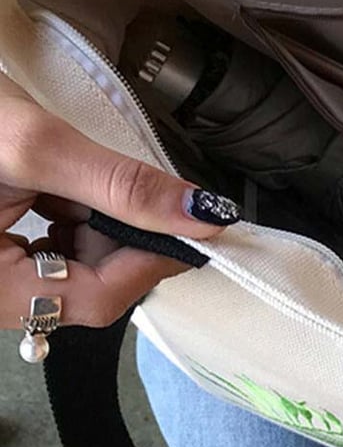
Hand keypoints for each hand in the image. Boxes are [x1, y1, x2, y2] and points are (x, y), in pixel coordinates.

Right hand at [0, 72, 235, 329]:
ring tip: (84, 183)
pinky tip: (66, 191)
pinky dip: (75, 223)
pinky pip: (47, 253)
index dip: (149, 263)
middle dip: (123, 242)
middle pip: (84, 289)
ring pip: (71, 272)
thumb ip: (123, 186)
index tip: (192, 229)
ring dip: (101, 230)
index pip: (90, 300)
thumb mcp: (38, 146)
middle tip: (144, 197)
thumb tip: (201, 216)